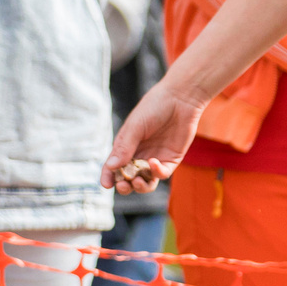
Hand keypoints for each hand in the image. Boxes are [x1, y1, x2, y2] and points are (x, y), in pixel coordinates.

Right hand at [101, 79, 207, 193]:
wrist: (180, 99)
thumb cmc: (154, 107)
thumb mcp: (135, 126)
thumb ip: (124, 147)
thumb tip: (111, 167)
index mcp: (126, 146)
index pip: (114, 166)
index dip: (108, 177)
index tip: (106, 185)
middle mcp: (139, 155)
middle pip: (129, 178)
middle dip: (124, 186)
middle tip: (123, 185)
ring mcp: (155, 159)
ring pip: (146, 182)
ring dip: (140, 186)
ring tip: (137, 181)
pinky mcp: (171, 160)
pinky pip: (162, 174)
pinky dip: (157, 172)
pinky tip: (153, 163)